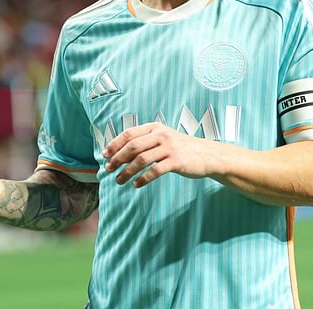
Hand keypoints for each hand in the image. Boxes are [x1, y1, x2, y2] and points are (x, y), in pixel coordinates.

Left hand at [103, 123, 218, 187]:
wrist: (208, 154)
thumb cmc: (182, 148)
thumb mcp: (164, 138)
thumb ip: (146, 142)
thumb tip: (120, 153)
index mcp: (156, 127)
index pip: (129, 134)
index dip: (115, 144)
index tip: (104, 155)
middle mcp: (161, 135)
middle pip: (133, 146)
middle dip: (117, 158)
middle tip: (109, 169)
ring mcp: (170, 148)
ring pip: (141, 160)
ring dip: (127, 171)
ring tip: (119, 181)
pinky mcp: (177, 161)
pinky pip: (155, 171)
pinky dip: (143, 178)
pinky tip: (136, 184)